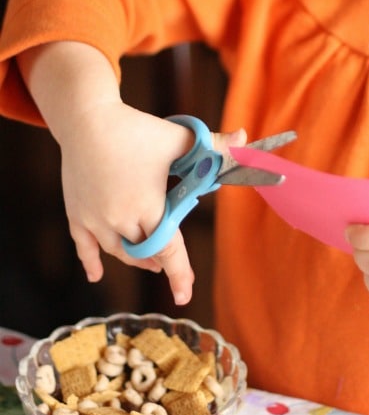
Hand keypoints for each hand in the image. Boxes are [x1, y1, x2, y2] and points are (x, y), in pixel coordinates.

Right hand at [58, 99, 245, 305]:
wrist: (86, 118)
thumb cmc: (136, 129)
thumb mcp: (179, 138)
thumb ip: (214, 144)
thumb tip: (245, 138)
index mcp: (147, 207)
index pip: (168, 250)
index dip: (179, 273)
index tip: (185, 295)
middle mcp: (119, 219)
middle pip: (144, 252)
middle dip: (160, 261)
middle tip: (171, 266)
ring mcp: (94, 219)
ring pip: (118, 251)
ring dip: (135, 257)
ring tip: (150, 260)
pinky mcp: (76, 213)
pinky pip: (83, 245)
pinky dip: (91, 261)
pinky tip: (95, 274)